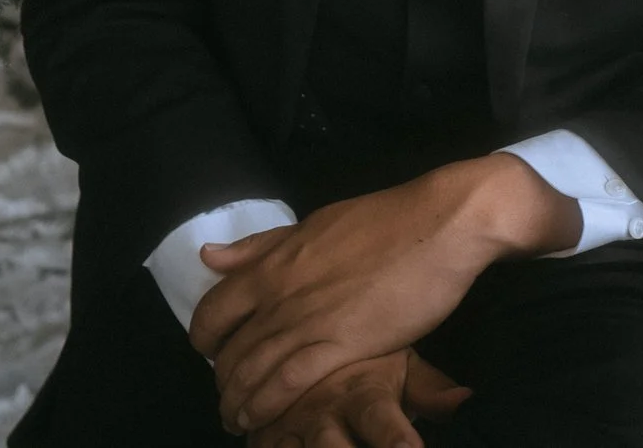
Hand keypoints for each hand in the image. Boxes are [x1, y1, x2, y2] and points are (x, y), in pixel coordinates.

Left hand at [191, 155, 575, 432]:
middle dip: (222, 380)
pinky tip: (260, 419)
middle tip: (226, 396)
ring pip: (253, 370)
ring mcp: (308, 319)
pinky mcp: (341, 344)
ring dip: (238, 401)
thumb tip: (210, 255)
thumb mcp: (313, 226)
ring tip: (235, 420)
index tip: (213, 352)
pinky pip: (288, 382)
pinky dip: (267, 404)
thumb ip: (261, 246)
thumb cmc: (382, 222)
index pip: (214, 308)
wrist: (437, 225)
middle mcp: (280, 294)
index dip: (205, 337)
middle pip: (229, 348)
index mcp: (273, 262)